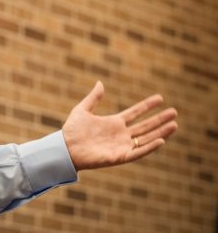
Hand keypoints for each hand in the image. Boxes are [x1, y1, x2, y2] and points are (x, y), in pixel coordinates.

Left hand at [62, 81, 177, 170]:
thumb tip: (100, 83)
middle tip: (174, 112)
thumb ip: (93, 98)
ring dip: (160, 132)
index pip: (135, 113)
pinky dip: (150, 147)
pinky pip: (138, 152)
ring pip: (146, 138)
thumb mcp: (82, 110)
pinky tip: (161, 140)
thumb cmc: (72, 130)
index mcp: (113, 122)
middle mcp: (121, 134)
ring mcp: (122, 145)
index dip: (147, 106)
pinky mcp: (120, 156)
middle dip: (160, 119)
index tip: (160, 98)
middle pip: (145, 125)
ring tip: (174, 125)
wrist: (66, 148)